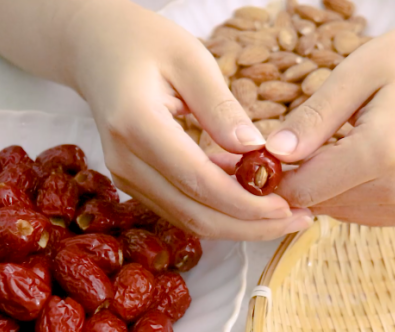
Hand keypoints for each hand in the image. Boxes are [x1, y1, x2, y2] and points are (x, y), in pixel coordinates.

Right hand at [69, 0, 312, 239]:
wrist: (96, 48)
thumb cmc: (144, 43)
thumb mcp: (190, 58)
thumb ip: (221, 107)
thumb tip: (256, 150)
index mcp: (136, 125)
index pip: (198, 181)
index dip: (245, 203)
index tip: (288, 205)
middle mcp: (124, 160)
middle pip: (195, 215)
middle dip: (250, 225)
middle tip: (298, 218)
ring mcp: (126, 176)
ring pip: (189, 220)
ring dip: (238, 223)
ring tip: (285, 210)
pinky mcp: (134, 182)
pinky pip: (181, 208)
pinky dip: (219, 209)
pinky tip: (251, 195)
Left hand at [265, 11, 394, 225]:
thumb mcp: (356, 72)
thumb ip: (312, 118)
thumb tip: (272, 154)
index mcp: (385, 152)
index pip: (305, 188)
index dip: (274, 175)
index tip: (258, 154)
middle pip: (319, 203)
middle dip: (297, 178)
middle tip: (295, 141)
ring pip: (337, 210)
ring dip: (323, 184)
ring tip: (333, 142)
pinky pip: (361, 212)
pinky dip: (347, 190)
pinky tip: (356, 157)